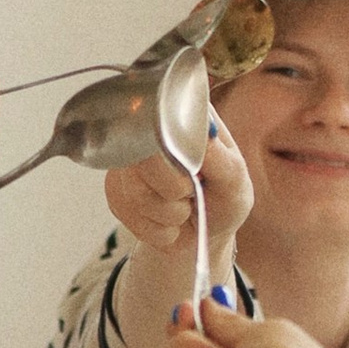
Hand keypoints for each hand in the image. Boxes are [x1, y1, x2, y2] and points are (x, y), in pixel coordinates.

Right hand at [106, 113, 253, 263]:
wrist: (205, 232)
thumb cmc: (224, 198)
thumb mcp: (234, 178)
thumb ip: (216, 156)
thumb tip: (199, 131)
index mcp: (182, 115)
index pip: (162, 116)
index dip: (174, 149)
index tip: (192, 172)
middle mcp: (147, 131)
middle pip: (143, 159)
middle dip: (174, 190)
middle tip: (192, 193)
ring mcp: (127, 161)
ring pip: (135, 193)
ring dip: (168, 213)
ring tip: (183, 207)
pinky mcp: (115, 190)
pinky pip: (129, 215)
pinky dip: (156, 228)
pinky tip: (168, 219)